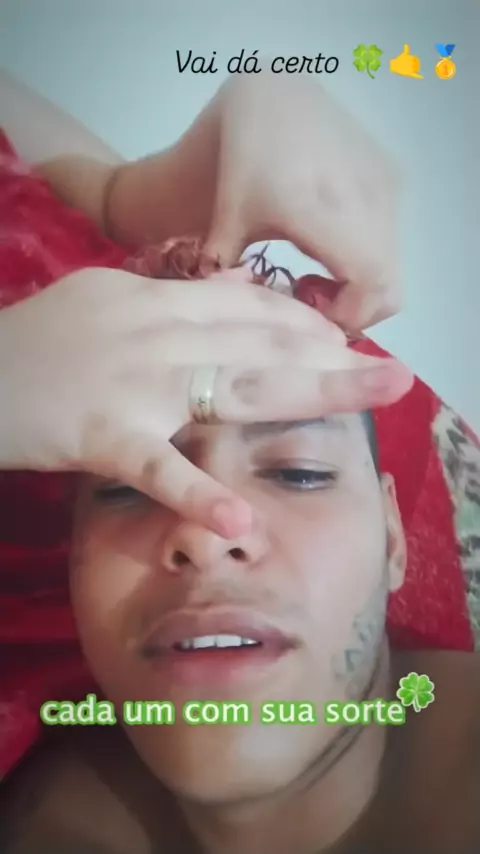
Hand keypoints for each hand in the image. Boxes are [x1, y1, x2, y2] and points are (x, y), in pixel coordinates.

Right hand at [0, 267, 411, 534]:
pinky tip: (241, 519)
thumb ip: (169, 300)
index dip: (301, 324)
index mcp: (152, 302)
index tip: (344, 341)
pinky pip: (155, 467)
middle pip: (257, 341)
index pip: (243, 307)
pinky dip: (197, 492)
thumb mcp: (104, 300)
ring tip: (360, 395)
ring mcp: (132, 385)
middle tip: (387, 374)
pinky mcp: (100, 436)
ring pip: (230, 387)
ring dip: (304, 391)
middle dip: (329, 355)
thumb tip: (233, 290)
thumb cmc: (35, 342)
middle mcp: (155, 334)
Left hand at [202, 70, 399, 330]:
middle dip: (355, 311)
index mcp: (324, 211)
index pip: (370, 284)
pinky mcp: (391, 178)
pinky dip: (366, 259)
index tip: (313, 323)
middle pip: (388, 286)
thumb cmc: (242, 161)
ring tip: (314, 279)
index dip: (350, 317)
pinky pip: (390, 239)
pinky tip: (328, 250)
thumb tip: (237, 324)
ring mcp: (384, 187)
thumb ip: (229, 277)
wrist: (270, 97)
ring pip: (391, 265)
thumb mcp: (227, 223)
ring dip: (361, 286)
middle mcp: (365, 199)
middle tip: (313, 308)